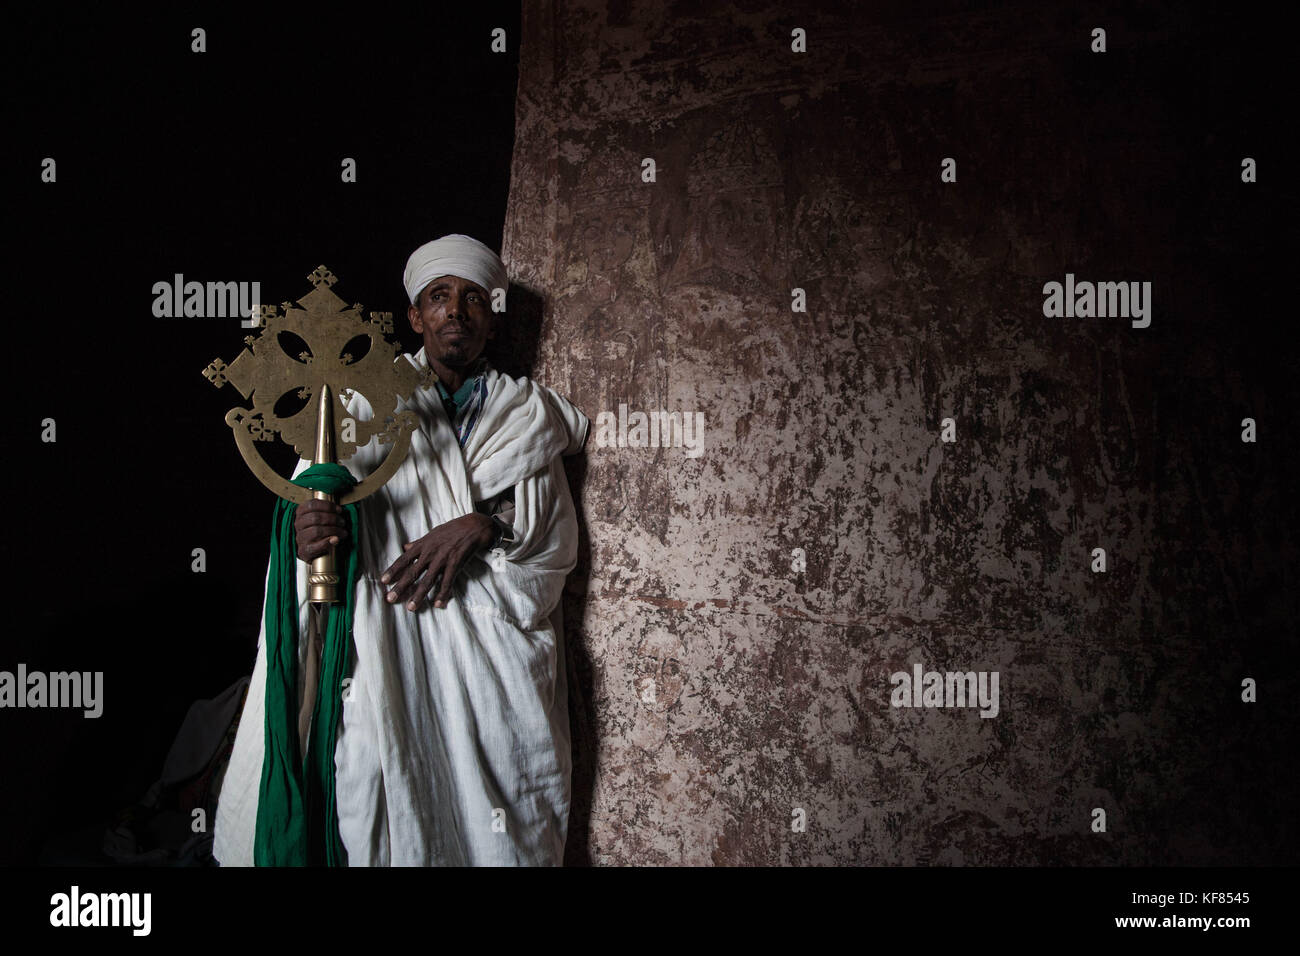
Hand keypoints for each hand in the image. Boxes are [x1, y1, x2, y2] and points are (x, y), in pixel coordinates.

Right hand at [294, 499, 347, 561]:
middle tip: (342, 522)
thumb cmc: (317, 530)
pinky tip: (336, 540)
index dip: (327, 506)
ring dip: (334, 530)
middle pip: (315, 517)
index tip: (339, 510)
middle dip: (333, 519)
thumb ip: (326, 511)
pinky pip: (317, 545)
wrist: (309, 550)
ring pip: (317, 531)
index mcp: (300, 513)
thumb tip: (339, 510)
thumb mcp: (319, 517)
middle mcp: (298, 524)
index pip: (311, 505)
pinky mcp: (304, 550)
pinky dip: (328, 542)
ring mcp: (300, 538)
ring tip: (343, 532)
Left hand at [380, 513, 494, 610]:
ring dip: (418, 595)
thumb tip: (405, 547)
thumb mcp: (432, 533)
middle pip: (412, 573)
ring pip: (427, 580)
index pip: (404, 559)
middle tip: (390, 599)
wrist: (473, 526)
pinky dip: (442, 594)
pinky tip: (438, 604)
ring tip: (411, 607)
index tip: (383, 581)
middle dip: (400, 587)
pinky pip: (447, 582)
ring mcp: (442, 559)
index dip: (393, 570)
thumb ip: (418, 542)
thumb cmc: (452, 529)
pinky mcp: (455, 564)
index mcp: (423, 545)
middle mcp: (430, 553)